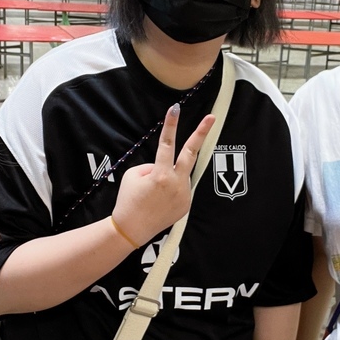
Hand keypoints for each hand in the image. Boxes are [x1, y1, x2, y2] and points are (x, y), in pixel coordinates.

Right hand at [111, 104, 214, 245]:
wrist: (131, 230)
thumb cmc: (128, 201)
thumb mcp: (133, 176)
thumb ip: (152, 165)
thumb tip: (164, 165)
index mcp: (160, 175)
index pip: (167, 144)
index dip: (171, 125)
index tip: (175, 109)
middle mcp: (176, 184)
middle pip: (191, 153)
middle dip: (201, 133)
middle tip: (211, 118)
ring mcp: (184, 195)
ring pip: (180, 174)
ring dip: (169, 176)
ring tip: (154, 194)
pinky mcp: (187, 205)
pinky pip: (180, 189)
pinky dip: (171, 190)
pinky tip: (160, 202)